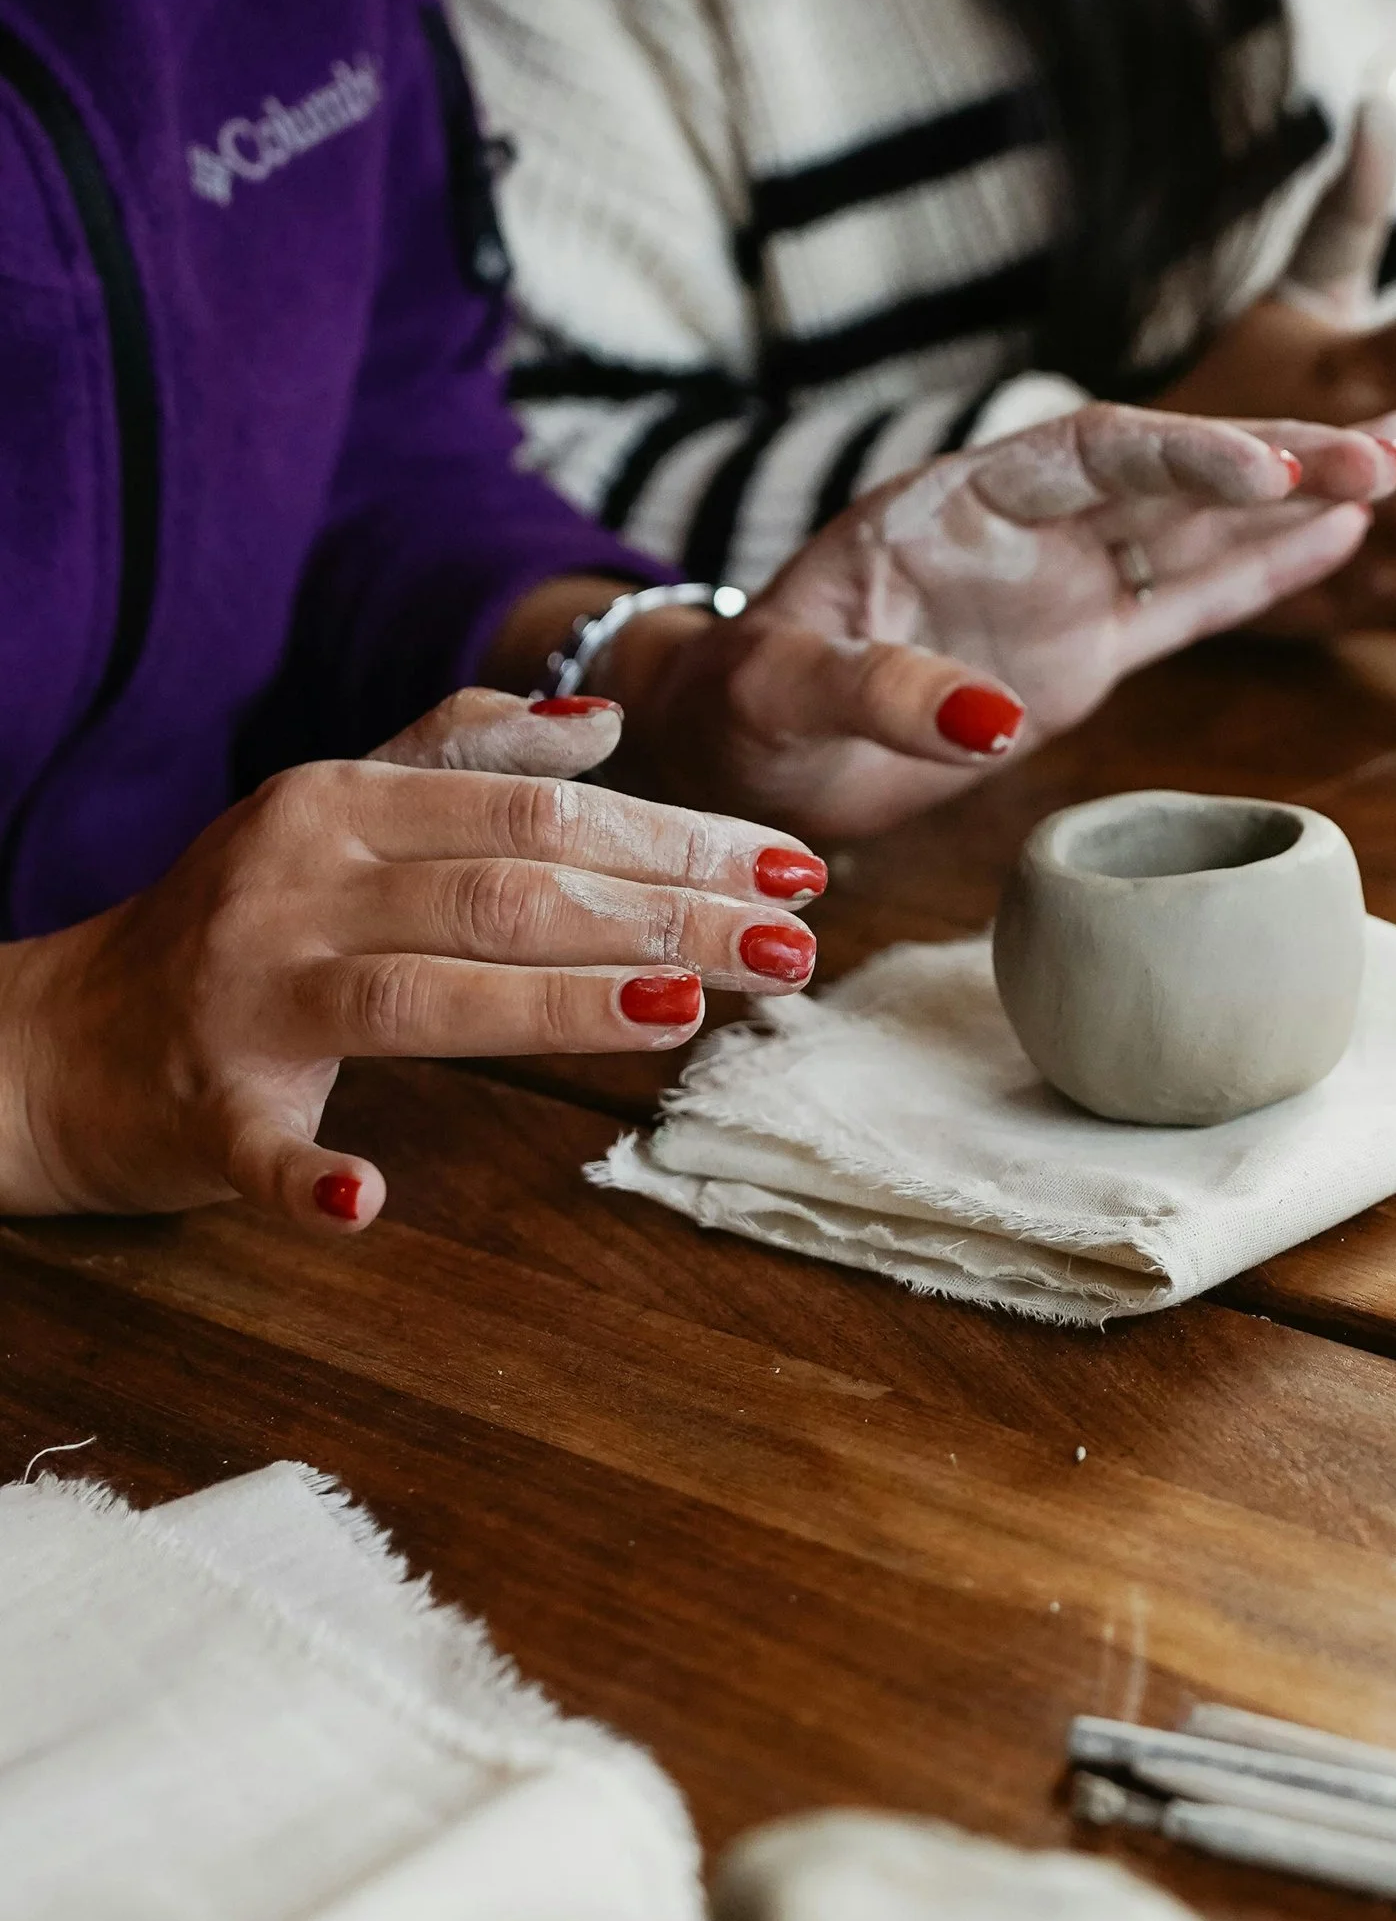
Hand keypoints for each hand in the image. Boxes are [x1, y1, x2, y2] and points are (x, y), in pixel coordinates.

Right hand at [0, 692, 825, 1230]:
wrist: (57, 1036)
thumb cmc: (231, 924)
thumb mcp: (336, 811)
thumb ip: (461, 755)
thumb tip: (598, 720)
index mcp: (342, 804)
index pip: (538, 813)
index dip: (674, 838)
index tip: (796, 868)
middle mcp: (298, 884)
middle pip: (507, 892)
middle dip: (664, 917)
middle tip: (793, 945)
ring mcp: (248, 997)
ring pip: (418, 993)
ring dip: (555, 1006)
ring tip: (684, 1013)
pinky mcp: (204, 1109)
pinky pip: (260, 1148)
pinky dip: (311, 1175)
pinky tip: (372, 1199)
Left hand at [606, 398, 1395, 839]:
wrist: (737, 747)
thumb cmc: (743, 703)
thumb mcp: (785, 694)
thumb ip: (882, 692)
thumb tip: (990, 719)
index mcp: (953, 502)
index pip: (1089, 454)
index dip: (1186, 456)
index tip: (1269, 467)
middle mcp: (1024, 530)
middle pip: (1175, 476)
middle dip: (1288, 457)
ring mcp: (1062, 589)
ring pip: (1205, 530)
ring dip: (1306, 497)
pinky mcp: (1082, 654)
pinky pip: (1190, 604)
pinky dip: (1267, 572)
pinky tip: (1350, 534)